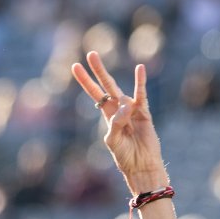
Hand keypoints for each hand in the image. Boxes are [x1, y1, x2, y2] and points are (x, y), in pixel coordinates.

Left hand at [71, 52, 166, 193]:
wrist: (142, 165)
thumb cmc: (125, 156)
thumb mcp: (113, 142)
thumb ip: (115, 125)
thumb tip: (125, 106)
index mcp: (108, 116)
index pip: (95, 95)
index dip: (86, 81)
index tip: (75, 67)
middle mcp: (119, 109)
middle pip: (106, 86)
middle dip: (98, 71)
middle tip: (91, 54)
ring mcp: (132, 109)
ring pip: (119, 88)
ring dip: (110, 76)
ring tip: (106, 62)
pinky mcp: (144, 112)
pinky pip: (141, 95)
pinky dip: (140, 83)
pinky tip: (140, 69)